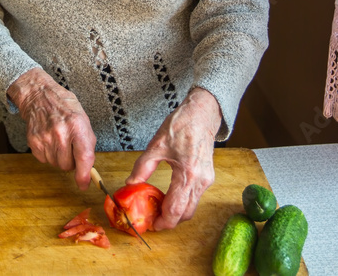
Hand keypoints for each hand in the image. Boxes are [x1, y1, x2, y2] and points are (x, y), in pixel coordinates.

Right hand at [8, 68, 96, 189]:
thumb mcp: (83, 119)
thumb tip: (89, 166)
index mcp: (77, 126)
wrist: (40, 96)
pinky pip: (44, 160)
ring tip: (59, 141)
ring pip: (56, 164)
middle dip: (71, 162)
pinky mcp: (34, 142)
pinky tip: (49, 140)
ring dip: (59, 158)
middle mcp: (61, 133)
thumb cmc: (64, 107)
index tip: (84, 184)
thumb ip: (87, 143)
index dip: (84, 175)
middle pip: (68, 165)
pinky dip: (48, 154)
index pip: (83, 157)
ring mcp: (45, 138)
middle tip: (70, 148)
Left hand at [127, 87, 220, 229]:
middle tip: (152, 218)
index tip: (152, 224)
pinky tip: (169, 196)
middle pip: (185, 213)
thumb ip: (143, 167)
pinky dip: (182, 202)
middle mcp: (201, 181)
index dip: (163, 221)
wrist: (202, 114)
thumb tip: (130, 183)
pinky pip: (194, 197)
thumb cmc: (181, 125)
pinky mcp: (207, 177)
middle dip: (169, 220)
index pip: (175, 209)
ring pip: (191, 207)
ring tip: (158, 207)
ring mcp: (207, 180)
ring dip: (176, 212)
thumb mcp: (157, 145)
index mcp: (188, 174)